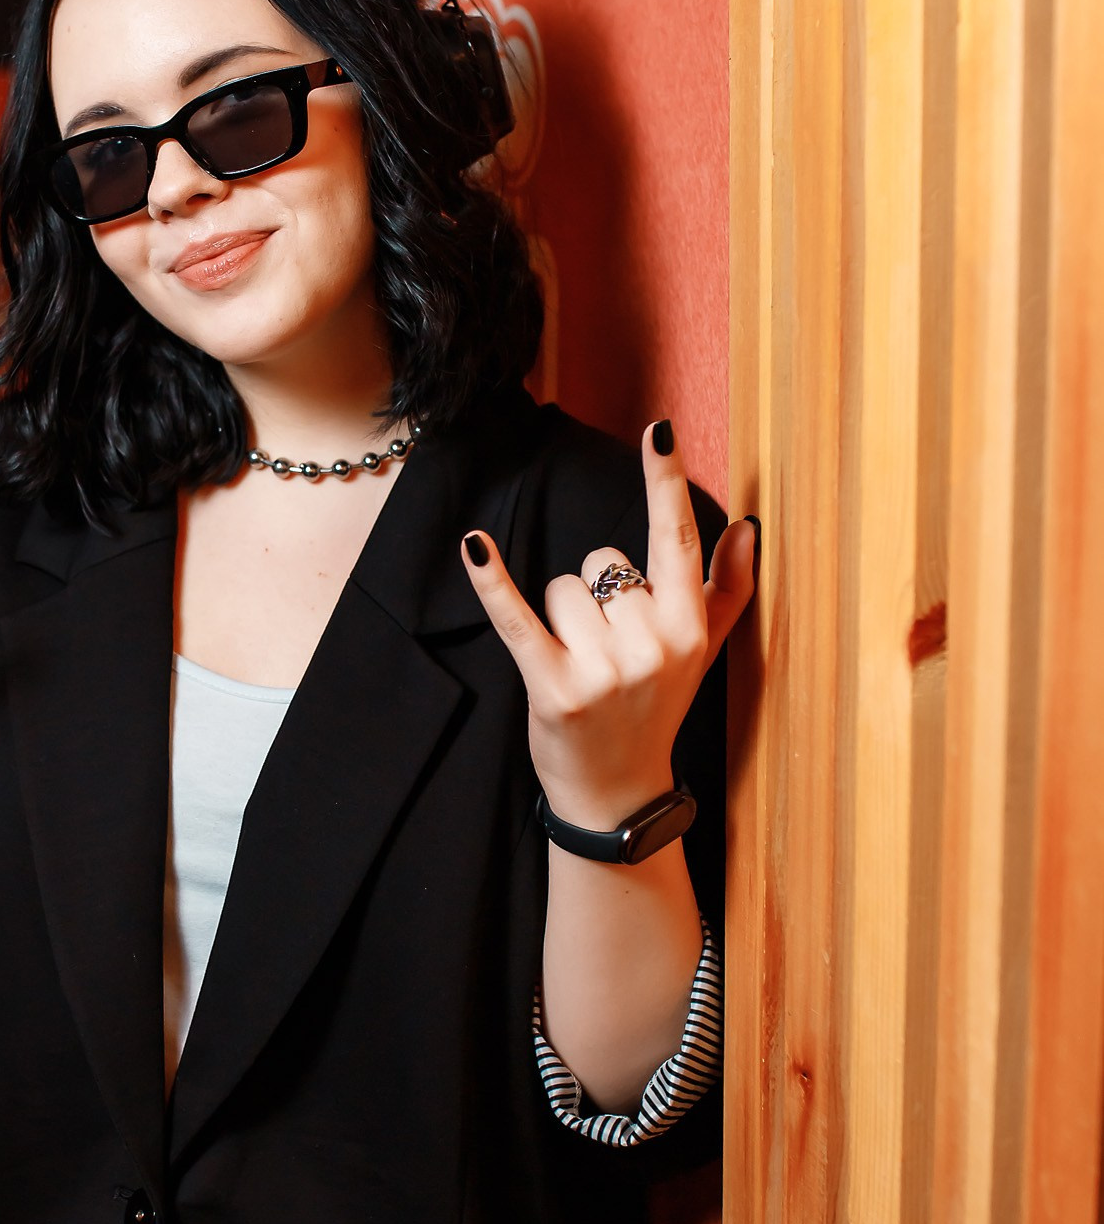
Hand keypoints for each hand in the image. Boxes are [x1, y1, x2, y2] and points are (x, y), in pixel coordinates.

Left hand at [460, 420, 756, 830]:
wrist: (618, 792)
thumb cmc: (655, 710)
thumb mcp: (701, 654)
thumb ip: (725, 591)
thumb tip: (748, 529)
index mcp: (688, 628)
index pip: (676, 540)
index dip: (664, 483)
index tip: (658, 431)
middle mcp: (652, 645)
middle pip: (602, 563)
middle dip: (595, 595)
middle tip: (606, 650)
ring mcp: (604, 669)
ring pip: (561, 588)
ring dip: (559, 618)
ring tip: (579, 665)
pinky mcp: (554, 687)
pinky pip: (518, 617)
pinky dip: (493, 583)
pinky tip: (476, 547)